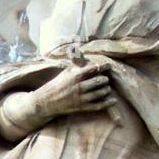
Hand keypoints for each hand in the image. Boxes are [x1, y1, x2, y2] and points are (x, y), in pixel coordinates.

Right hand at [0, 63, 115, 139]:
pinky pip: (98, 106)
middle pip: (100, 81)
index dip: (104, 66)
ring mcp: (81, 98)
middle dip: (104, 79)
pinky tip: (112, 100)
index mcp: (75, 76)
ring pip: (101, 93)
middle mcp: (79, 87)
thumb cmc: (57, 84)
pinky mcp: (82, 108)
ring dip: (106, 89)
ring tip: (105, 87)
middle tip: (104, 78)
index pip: (94, 69)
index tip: (109, 65)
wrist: (46, 102)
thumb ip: (77, 63)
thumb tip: (80, 49)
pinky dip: (107, 103)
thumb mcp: (66, 72)